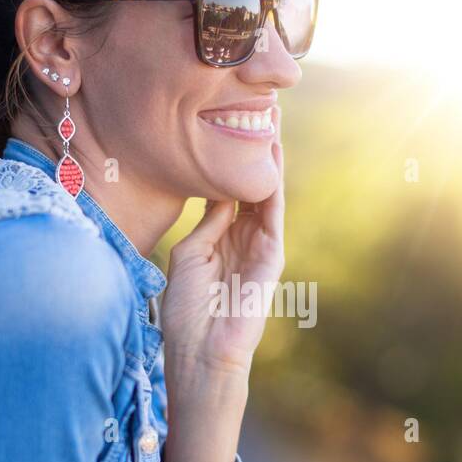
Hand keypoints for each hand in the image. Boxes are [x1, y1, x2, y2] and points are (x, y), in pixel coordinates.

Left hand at [160, 107, 283, 380]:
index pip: (228, 189)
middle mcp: (245, 238)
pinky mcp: (271, 258)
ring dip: (269, 158)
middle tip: (253, 106)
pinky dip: (273, 185)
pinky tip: (272, 157)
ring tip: (270, 120)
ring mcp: (261, 247)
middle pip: (251, 184)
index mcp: (222, 238)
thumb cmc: (188, 313)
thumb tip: (215, 193)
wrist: (201, 355)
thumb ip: (205, 224)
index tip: (221, 121)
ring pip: (267, 193)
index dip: (226, 157)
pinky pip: (273, 214)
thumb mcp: (189, 256)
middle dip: (252, 148)